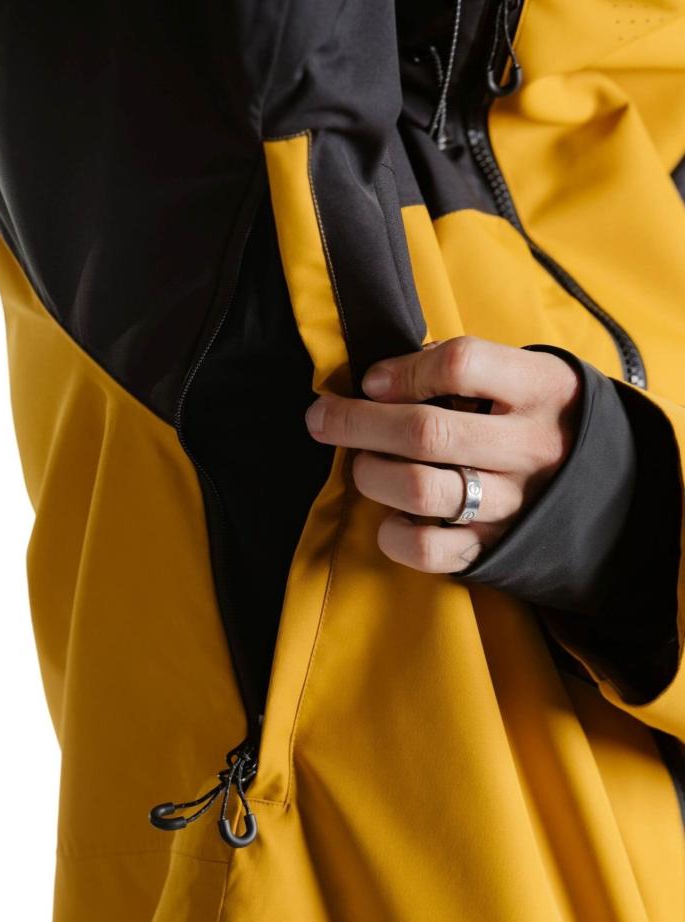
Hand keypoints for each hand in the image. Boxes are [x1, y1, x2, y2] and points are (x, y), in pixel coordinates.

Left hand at [304, 336, 582, 572]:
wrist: (606, 486)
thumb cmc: (536, 417)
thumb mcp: (523, 374)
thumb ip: (461, 369)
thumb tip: (378, 380)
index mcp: (539, 389)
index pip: (461, 364)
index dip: (402, 370)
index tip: (371, 381)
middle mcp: (529, 447)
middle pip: (425, 432)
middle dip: (356, 422)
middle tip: (322, 418)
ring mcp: (512, 503)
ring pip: (419, 489)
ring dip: (372, 474)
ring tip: (363, 464)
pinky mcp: (493, 548)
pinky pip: (428, 551)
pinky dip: (393, 535)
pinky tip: (390, 516)